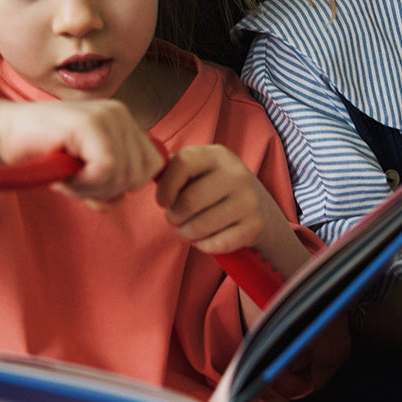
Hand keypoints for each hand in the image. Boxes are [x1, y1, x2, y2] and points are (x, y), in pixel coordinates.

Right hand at [0, 98, 162, 205]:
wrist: (0, 136)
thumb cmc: (39, 153)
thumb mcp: (82, 173)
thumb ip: (107, 186)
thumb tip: (118, 201)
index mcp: (123, 121)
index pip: (151, 166)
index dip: (121, 185)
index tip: (88, 179)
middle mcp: (120, 114)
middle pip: (140, 176)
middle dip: (106, 190)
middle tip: (73, 179)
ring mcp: (107, 116)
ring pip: (124, 176)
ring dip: (91, 189)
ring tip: (65, 174)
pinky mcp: (90, 124)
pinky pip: (106, 171)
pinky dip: (83, 184)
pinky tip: (63, 174)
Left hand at [155, 145, 273, 254]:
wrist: (257, 205)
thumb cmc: (212, 186)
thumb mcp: (197, 169)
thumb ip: (171, 168)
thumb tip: (144, 171)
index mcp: (217, 155)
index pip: (182, 163)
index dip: (165, 187)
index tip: (163, 200)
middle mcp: (236, 174)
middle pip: (189, 201)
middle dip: (173, 216)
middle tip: (174, 219)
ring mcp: (248, 201)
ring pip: (200, 226)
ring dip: (185, 233)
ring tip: (186, 230)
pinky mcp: (254, 226)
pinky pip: (217, 244)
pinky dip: (203, 246)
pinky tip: (203, 239)